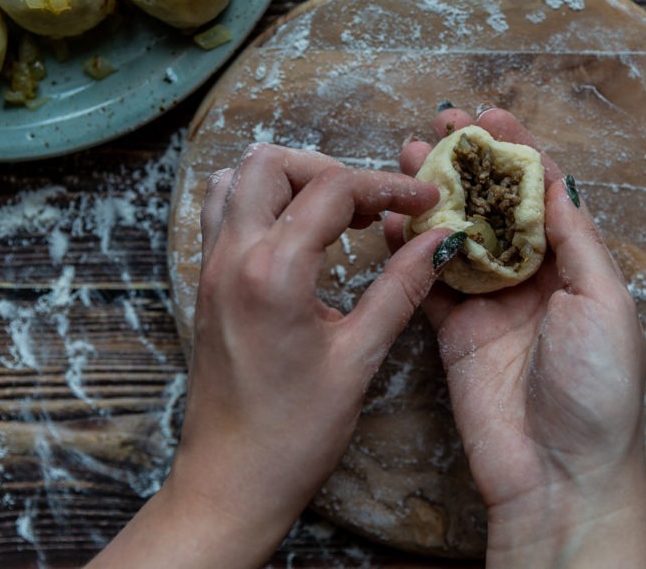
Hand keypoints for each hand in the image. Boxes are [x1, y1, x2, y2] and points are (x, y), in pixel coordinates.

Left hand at [91, 144, 449, 568]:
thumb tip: (440, 239)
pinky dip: (261, 203)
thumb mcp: (358, 358)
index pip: (332, 190)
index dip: (388, 186)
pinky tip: (298, 237)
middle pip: (273, 163)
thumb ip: (400, 288)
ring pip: (238, 179)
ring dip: (289, 181)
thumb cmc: (294, 432)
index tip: (426, 201)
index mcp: (272, 273)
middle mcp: (231, 257)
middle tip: (373, 208)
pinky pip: (223, 213)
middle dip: (331, 171)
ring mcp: (210, 267)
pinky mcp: (205, 283)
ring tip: (335, 217)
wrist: (231, 481)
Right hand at [385, 107, 645, 566]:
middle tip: (437, 127)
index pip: (541, 193)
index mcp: (575, 266)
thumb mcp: (604, 302)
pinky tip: (391, 220)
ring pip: (455, 237)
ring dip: (433, 196)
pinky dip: (409, 250)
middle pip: (492, 207)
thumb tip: (550, 179)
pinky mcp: (454, 333)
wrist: (559, 473)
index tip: (488, 117)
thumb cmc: (598, 389)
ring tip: (406, 157)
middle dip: (467, 165)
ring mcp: (489, 305)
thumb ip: (573, 238)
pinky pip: (427, 283)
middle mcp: (532, 278)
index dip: (516, 151)